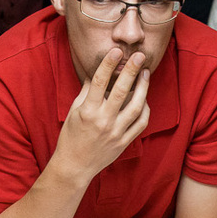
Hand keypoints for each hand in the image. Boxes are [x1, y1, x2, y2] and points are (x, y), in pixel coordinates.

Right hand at [54, 47, 150, 183]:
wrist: (75, 166)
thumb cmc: (71, 136)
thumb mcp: (73, 112)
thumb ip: (86, 92)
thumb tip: (96, 72)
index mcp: (87, 112)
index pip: (99, 82)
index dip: (108, 64)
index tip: (115, 51)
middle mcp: (103, 121)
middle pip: (121, 91)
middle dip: (131, 71)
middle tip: (139, 56)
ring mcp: (116, 133)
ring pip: (136, 107)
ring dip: (143, 88)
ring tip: (145, 73)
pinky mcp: (124, 142)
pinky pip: (140, 123)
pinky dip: (145, 109)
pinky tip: (144, 98)